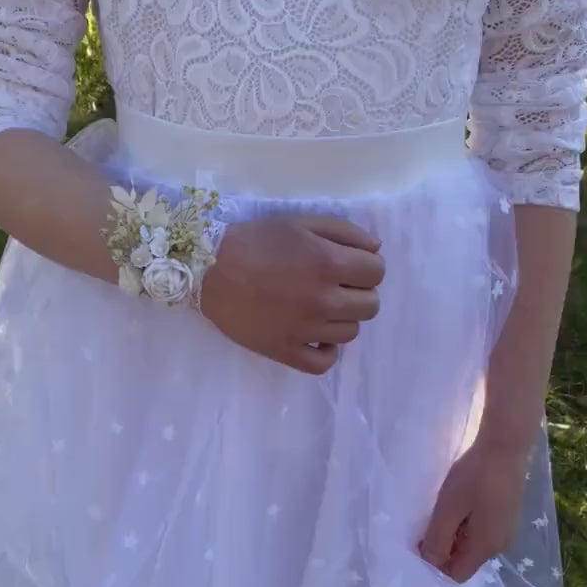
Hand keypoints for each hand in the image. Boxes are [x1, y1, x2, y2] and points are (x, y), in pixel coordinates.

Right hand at [200, 215, 384, 373]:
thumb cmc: (256, 242)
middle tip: (333, 286)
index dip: (365, 267)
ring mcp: (306, 329)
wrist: (209, 271)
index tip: (348, 266)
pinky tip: (315, 336)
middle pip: (371, 306)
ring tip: (317, 308)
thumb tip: (376, 250)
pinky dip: (326, 351)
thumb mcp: (300, 223)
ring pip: (351, 333)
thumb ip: (344, 232)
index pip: (377, 272)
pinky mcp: (287, 351)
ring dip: (342, 319)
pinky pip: (324, 362)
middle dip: (358, 293)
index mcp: (329, 263)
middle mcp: (324, 299)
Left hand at [419, 436, 529, 583]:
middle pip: (465, 560)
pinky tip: (461, 502)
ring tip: (445, 508)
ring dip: (455, 533)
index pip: (457, 575)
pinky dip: (467, 523)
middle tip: (430, 521)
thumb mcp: (448, 508)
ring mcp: (507, 530)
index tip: (421, 541)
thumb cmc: (475, 476)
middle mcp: (501, 545)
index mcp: (486, 547)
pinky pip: (482, 531)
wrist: (506, 446)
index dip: (435, 564)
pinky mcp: (507, 516)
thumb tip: (429, 564)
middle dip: (444, 548)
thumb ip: (437, 539)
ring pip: (472, 544)